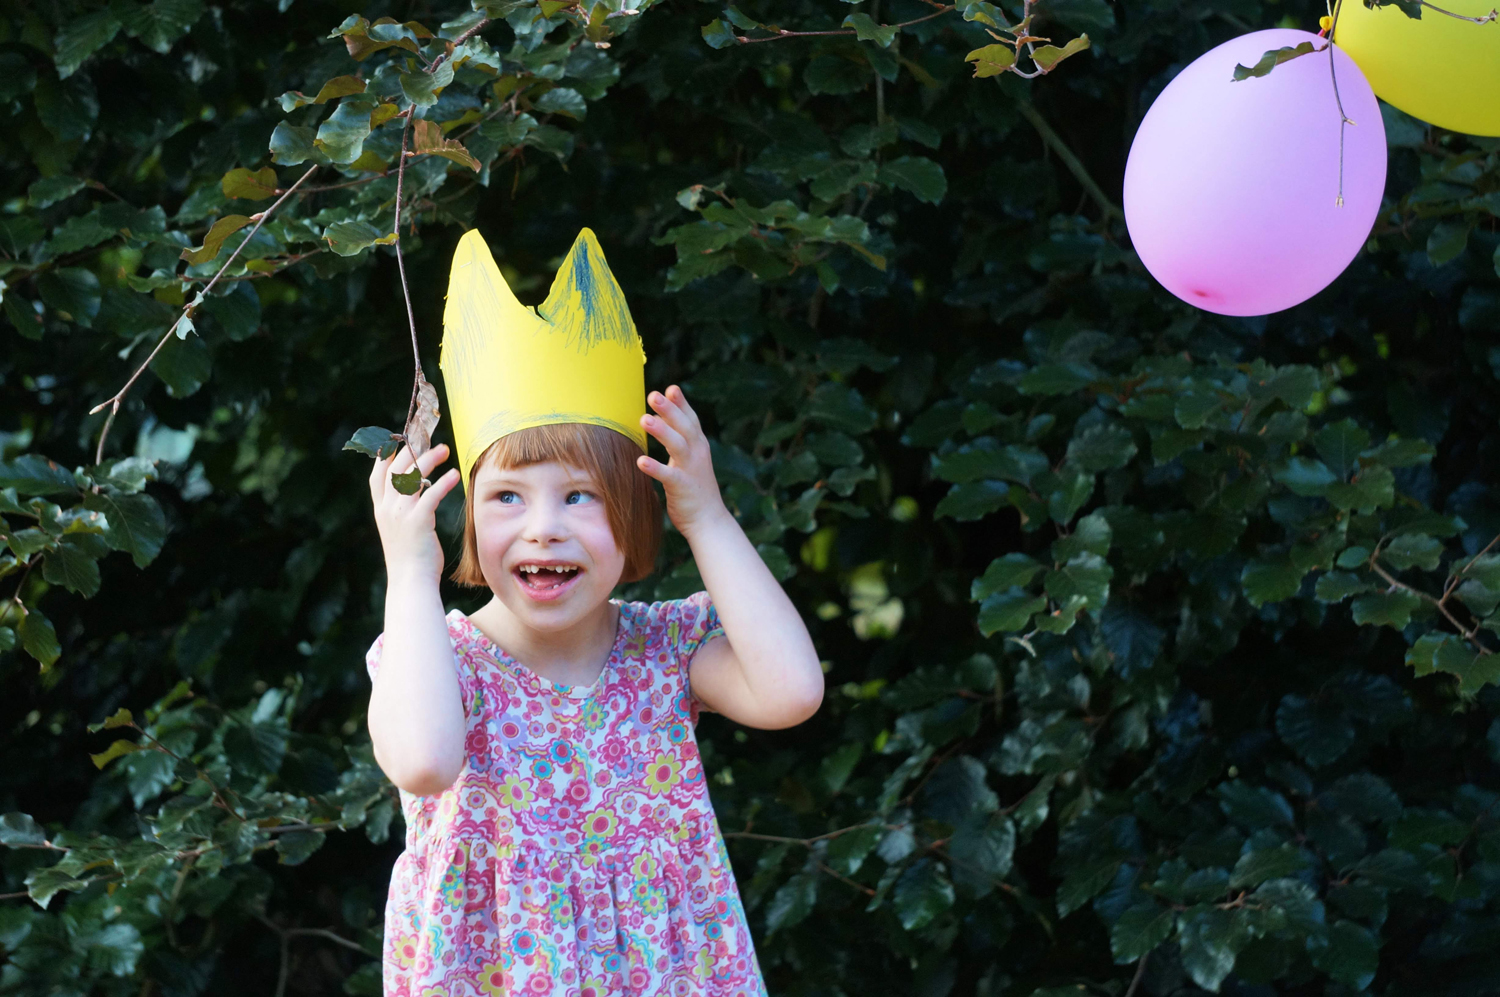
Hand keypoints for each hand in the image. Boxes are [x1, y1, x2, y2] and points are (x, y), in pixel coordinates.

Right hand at [368, 443, 461, 583]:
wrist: (410, 581)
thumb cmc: (411, 557)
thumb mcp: (400, 529)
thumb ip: (402, 509)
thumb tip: (416, 491)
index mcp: (381, 509)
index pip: (377, 475)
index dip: (387, 455)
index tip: (400, 441)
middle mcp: (387, 509)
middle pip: (395, 469)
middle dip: (413, 450)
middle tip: (432, 441)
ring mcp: (400, 515)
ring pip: (411, 477)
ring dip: (429, 459)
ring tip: (445, 450)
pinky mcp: (417, 522)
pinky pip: (430, 495)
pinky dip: (443, 482)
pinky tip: (455, 475)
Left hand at [637, 385, 729, 539]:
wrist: (709, 520)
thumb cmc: (695, 488)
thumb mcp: (688, 459)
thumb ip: (676, 438)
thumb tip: (659, 417)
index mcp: (698, 445)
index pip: (690, 419)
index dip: (681, 403)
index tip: (671, 388)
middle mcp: (698, 453)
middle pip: (684, 426)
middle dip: (670, 409)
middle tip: (653, 394)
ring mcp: (692, 470)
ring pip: (678, 445)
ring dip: (662, 431)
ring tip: (644, 419)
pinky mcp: (683, 487)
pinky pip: (668, 475)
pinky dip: (655, 467)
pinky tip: (640, 461)